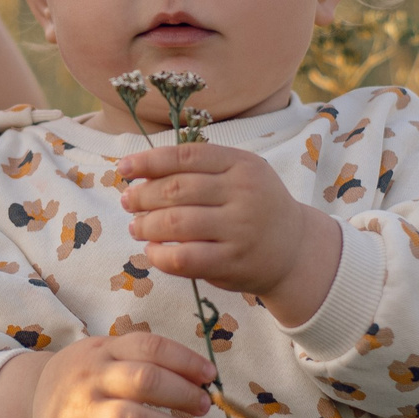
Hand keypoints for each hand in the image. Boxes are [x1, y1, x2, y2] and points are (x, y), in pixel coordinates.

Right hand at [0, 331, 212, 417]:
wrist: (33, 403)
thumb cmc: (88, 379)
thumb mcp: (108, 355)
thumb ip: (146, 361)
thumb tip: (201, 378)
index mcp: (104, 350)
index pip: (150, 347)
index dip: (186, 361)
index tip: (210, 376)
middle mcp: (92, 379)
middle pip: (144, 381)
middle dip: (183, 395)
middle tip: (203, 406)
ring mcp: (82, 414)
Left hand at [117, 143, 342, 325]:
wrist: (294, 249)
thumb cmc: (255, 207)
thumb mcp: (240, 175)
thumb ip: (201, 169)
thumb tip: (142, 172)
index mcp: (242, 164)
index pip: (186, 155)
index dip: (149, 160)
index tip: (124, 168)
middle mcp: (243, 193)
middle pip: (176, 189)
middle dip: (142, 195)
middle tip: (127, 201)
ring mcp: (239, 229)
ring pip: (175, 223)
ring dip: (145, 225)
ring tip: (136, 226)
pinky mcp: (232, 262)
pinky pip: (183, 258)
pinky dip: (159, 254)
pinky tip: (153, 251)